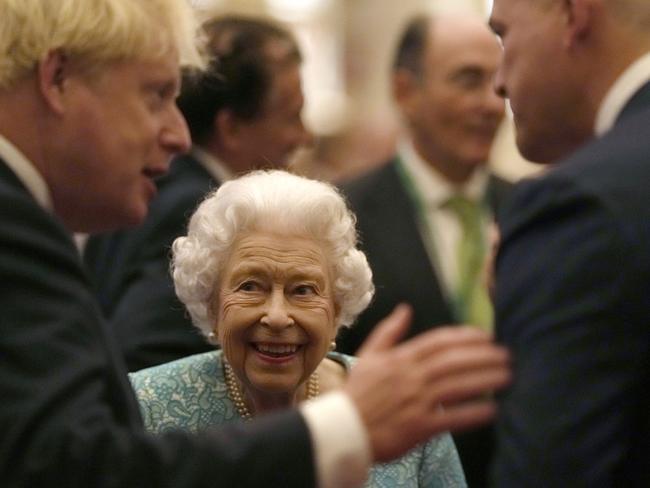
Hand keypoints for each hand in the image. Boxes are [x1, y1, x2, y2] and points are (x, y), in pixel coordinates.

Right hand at [344, 304, 510, 461]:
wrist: (343, 429)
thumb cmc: (357, 393)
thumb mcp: (368, 356)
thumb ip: (388, 331)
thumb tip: (405, 308)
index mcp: (399, 359)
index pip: (438, 341)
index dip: (466, 337)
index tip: (487, 336)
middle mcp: (410, 377)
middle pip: (453, 361)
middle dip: (483, 356)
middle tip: (506, 355)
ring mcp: (416, 402)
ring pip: (457, 386)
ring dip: (485, 379)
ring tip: (507, 376)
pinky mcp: (419, 427)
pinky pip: (452, 419)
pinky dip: (473, 413)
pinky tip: (493, 410)